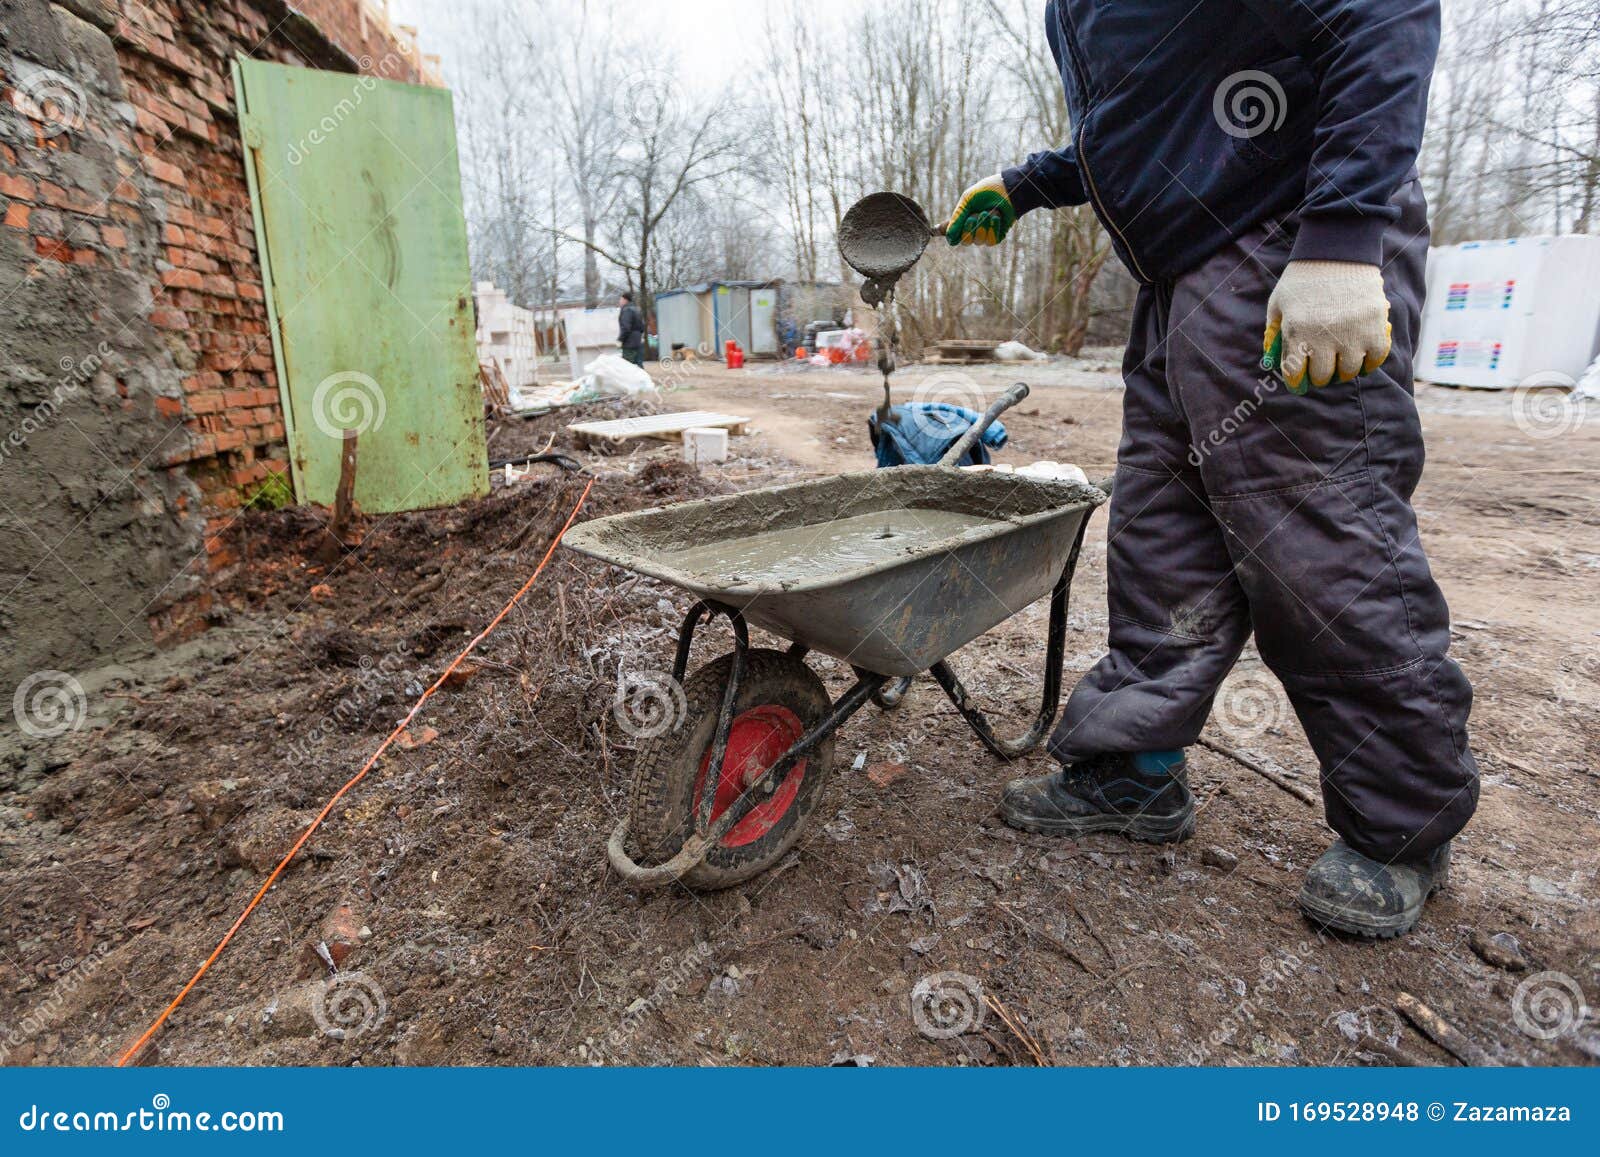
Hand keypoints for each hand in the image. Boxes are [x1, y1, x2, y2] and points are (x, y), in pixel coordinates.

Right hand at [944, 175, 1017, 245]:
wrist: (1007, 189)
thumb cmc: (986, 191)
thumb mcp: (967, 201)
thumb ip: (957, 218)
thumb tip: (949, 237)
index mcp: (963, 221)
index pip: (954, 237)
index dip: (953, 236)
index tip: (951, 230)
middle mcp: (973, 230)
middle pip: (965, 242)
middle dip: (968, 229)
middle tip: (972, 217)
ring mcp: (985, 234)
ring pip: (978, 241)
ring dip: (982, 226)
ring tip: (987, 212)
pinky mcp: (997, 236)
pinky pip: (990, 240)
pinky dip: (992, 228)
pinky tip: (996, 216)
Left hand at [1261, 261, 1392, 394]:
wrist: (1338, 248)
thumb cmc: (1304, 276)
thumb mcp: (1278, 301)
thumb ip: (1275, 329)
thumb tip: (1273, 356)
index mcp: (1296, 331)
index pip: (1294, 372)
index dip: (1296, 381)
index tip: (1299, 381)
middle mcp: (1323, 337)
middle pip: (1323, 376)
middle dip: (1320, 376)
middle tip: (1322, 371)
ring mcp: (1352, 332)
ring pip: (1350, 370)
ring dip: (1344, 370)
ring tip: (1342, 363)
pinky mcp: (1375, 325)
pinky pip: (1376, 357)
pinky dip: (1370, 363)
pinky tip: (1364, 361)